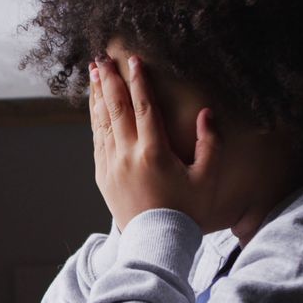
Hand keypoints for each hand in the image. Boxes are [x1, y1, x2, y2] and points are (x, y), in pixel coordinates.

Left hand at [89, 57, 220, 230]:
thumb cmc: (186, 213)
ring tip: (93, 74)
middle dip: (108, 80)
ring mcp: (112, 166)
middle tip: (101, 58)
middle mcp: (128, 155)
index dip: (139, 81)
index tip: (134, 60)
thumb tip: (206, 113)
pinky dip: (95, 120)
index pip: (144, 107)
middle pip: (116, 109)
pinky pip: (97, 141)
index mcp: (154, 152)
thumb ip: (210, 144)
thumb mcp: (206, 178)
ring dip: (97, 96)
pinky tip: (95, 107)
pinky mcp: (104, 177)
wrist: (156, 244)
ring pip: (102, 122)